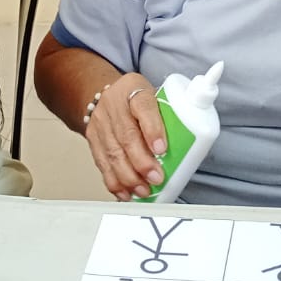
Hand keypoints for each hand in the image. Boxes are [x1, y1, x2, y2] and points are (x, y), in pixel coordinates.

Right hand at [83, 73, 166, 201]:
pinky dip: (115, 182)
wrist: (109, 95)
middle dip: (142, 162)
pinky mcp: (93, 139)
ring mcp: (100, 122)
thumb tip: (187, 146)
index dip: (153, 129)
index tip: (162, 149)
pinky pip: (102, 164)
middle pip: (127, 136)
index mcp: (134, 89)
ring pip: (113, 153)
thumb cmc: (137, 98)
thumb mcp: (154, 96)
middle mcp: (114, 104)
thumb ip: (168, 116)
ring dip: (129, 177)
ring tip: (144, 190)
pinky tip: (126, 192)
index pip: (144, 106)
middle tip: (156, 178)